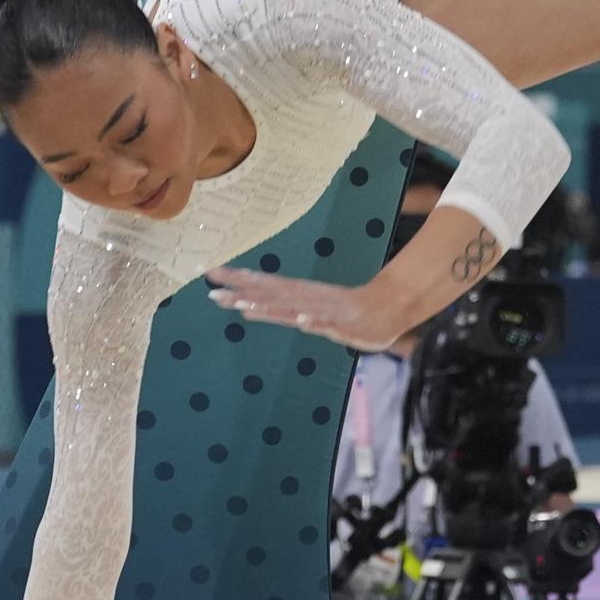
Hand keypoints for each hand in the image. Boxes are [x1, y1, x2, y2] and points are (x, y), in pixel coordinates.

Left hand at [206, 266, 404, 351]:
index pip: (262, 285)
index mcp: (298, 294)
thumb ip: (280, 308)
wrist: (390, 309)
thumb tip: (246, 306)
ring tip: (243, 306)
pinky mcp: (342, 327)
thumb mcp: (308, 309)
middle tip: (211, 286)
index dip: (236, 279)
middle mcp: (306, 299)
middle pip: (270, 294)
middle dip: (241, 290)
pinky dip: (314, 322)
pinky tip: (301, 320)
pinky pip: (327, 325)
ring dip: (270, 307)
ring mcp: (323, 312)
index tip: (209, 272)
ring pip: (293, 309)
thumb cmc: (348, 311)